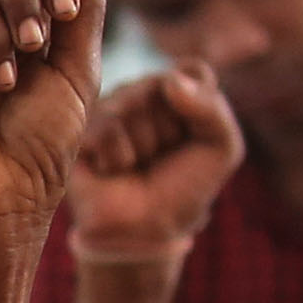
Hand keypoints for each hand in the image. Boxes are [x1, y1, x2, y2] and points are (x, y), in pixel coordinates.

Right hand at [62, 60, 243, 260]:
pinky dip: (120, 158)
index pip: (193, 71)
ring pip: (133, 105)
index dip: (201, 109)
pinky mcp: (80, 131)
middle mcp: (139, 91)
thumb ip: (212, 107)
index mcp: (175, 88)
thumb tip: (170, 81)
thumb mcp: (222, 147)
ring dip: (146, 147)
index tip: (193, 138)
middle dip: (170, 131)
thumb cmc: (185, 187)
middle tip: (162, 157)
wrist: (147, 230)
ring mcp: (107, 108)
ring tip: (138, 165)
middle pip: (162, 86)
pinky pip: (108, 129)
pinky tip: (115, 171)